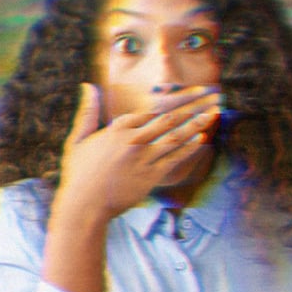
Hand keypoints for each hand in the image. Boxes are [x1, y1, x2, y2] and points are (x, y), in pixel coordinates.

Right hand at [54, 83, 220, 223]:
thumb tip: (88, 86)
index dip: (172, 102)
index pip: (150, 110)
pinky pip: (174, 159)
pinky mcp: (151, 176)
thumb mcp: (78, 139)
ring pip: (175, 137)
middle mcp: (133, 140)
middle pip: (168, 118)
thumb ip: (88, 112)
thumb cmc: (79, 173)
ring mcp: (144, 158)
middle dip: (192, 107)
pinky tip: (201, 139)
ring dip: (196, 124)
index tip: (188, 95)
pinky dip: (188, 148)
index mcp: (117, 128)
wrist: (84, 205)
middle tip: (211, 98)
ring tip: (212, 114)